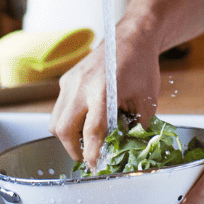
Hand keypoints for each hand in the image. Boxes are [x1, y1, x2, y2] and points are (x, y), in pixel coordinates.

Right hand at [48, 36, 160, 169]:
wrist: (133, 36)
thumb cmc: (142, 66)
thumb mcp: (148, 100)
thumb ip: (137, 126)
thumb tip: (128, 148)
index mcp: (104, 91)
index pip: (91, 131)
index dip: (92, 154)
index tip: (94, 167)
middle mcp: (82, 86)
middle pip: (63, 130)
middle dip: (73, 149)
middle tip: (88, 156)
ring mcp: (71, 81)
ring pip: (56, 120)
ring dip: (67, 136)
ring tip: (85, 140)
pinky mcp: (67, 79)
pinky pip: (60, 106)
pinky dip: (68, 119)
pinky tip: (85, 118)